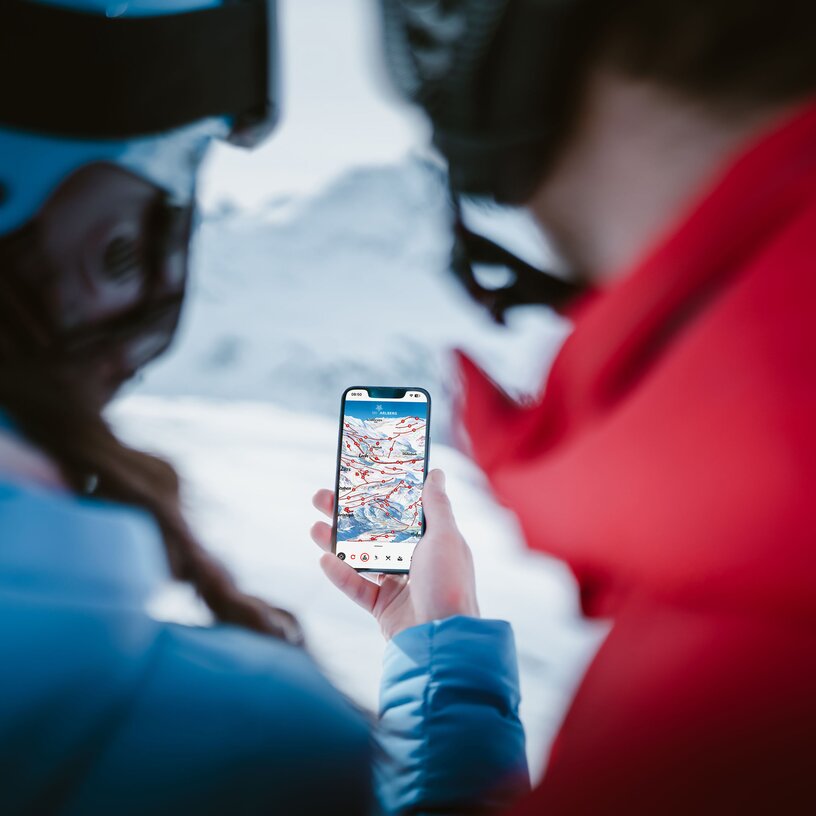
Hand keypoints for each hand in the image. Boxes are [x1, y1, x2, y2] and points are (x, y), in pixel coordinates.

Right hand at [310, 469, 479, 639]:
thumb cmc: (450, 585)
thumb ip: (436, 505)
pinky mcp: (383, 607)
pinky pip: (357, 587)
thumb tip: (434, 473)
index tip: (357, 479)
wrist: (444, 641)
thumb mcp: (446, 537)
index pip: (401, 511)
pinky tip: (325, 560)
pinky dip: (340, 575)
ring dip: (337, 542)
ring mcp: (398, 584)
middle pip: (375, 531)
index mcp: (431, 540)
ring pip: (362, 557)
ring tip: (316, 526)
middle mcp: (415, 560)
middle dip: (347, 515)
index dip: (378, 495)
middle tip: (323, 498)